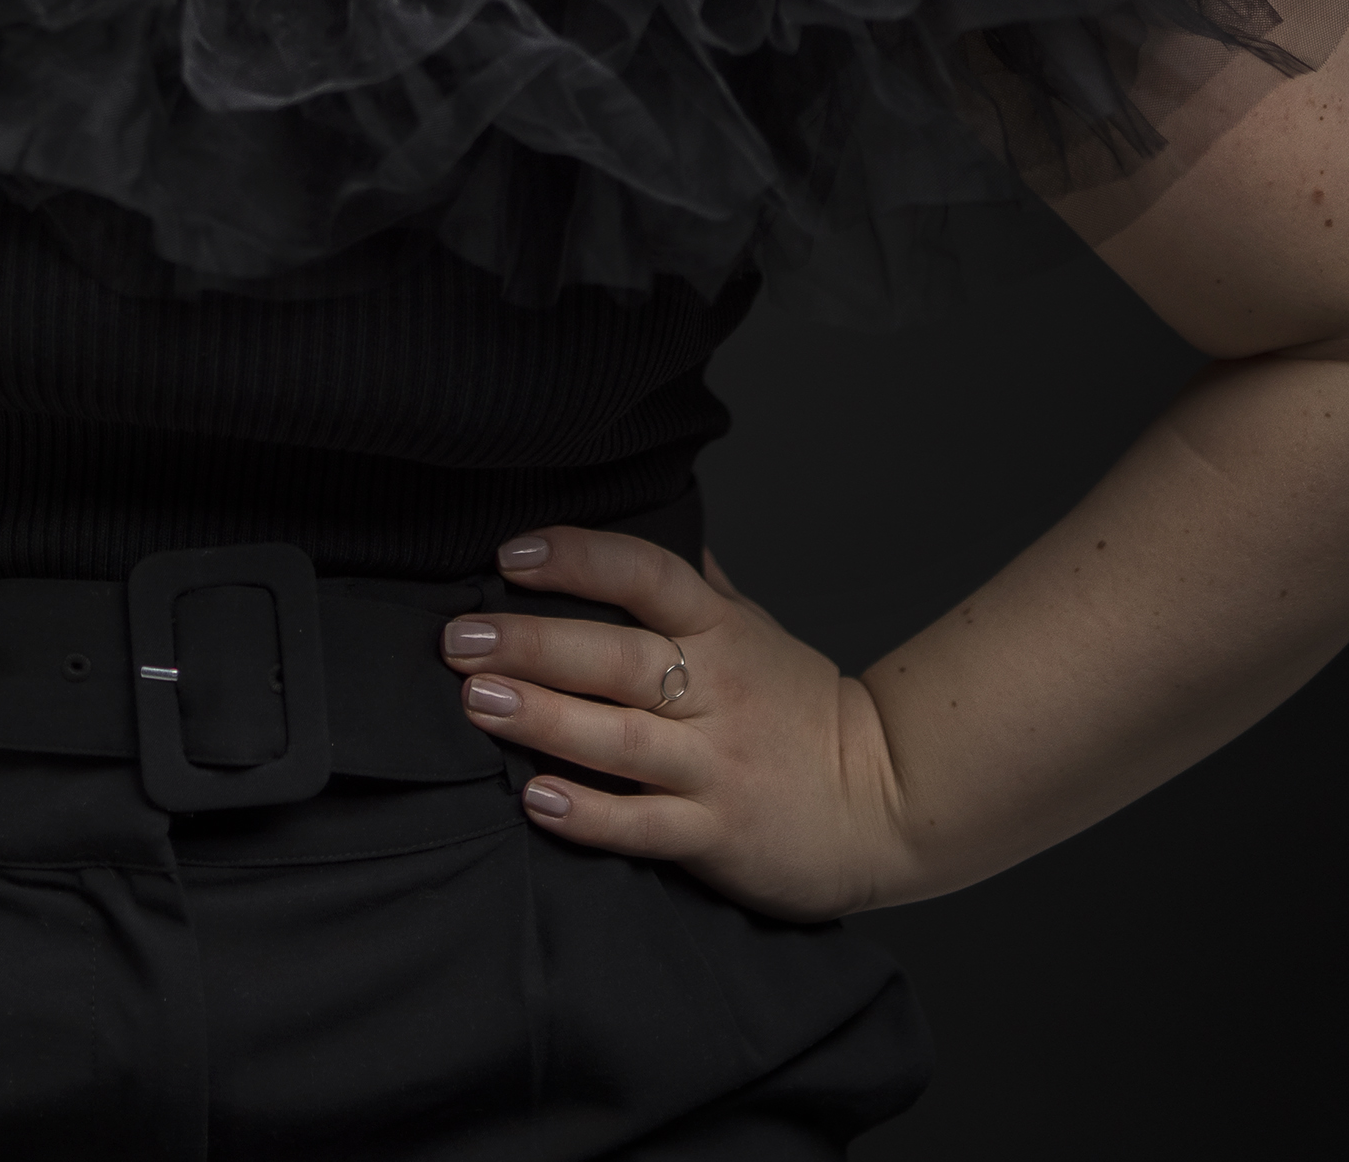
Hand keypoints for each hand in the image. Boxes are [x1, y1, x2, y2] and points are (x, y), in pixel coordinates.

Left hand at [440, 527, 906, 921]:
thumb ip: (701, 581)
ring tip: (476, 700)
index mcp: (720, 632)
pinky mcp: (717, 834)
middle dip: (534, 643)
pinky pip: (645, 825)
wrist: (887, 801)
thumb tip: (657, 514)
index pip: (646, 575)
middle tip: (460, 636)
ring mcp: (716, 765)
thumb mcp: (758, 628)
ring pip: (620, 738)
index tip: (512, 553)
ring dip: (543, 718)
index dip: (579, 558)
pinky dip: (589, 814)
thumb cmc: (805, 709)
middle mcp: (715, 692)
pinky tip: (535, 799)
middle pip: (617, 657)